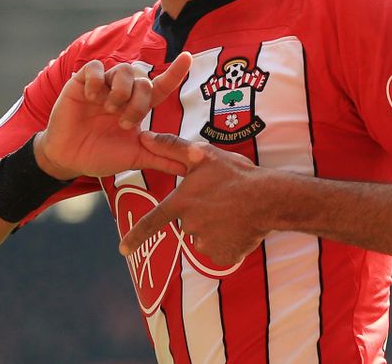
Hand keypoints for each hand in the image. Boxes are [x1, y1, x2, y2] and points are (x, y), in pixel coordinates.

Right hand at [35, 53, 191, 179]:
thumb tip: (189, 167)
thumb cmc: (101, 155)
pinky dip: (97, 80)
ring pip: (123, 70)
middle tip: (124, 123)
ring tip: (109, 110)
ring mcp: (103, 86)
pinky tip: (91, 97)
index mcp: (137, 106)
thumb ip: (160, 158)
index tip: (188, 58)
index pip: (160, 86)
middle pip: (143, 80)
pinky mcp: (81, 82)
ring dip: (121, 91)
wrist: (69, 159)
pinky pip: (95, 67)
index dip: (175, 72)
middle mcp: (122, 92)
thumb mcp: (134, 157)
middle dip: (138, 103)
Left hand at [118, 132, 266, 266]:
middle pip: (189, 224)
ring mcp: (207, 243)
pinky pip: (222, 250)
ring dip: (216, 228)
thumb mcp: (203, 155)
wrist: (268, 198)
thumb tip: (144, 136)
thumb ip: (171, 147)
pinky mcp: (224, 255)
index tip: (123, 250)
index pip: (152, 222)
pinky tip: (240, 226)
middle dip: (202, 214)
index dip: (135, 236)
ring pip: (206, 237)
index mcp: (182, 203)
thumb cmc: (235, 174)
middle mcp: (189, 226)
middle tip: (222, 200)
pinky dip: (230, 242)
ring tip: (234, 213)